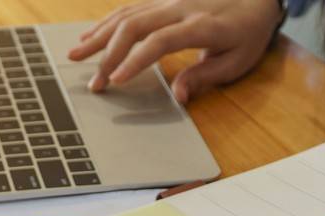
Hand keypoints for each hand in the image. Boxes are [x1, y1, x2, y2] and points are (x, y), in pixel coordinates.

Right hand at [68, 0, 281, 102]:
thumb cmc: (249, 33)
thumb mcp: (237, 61)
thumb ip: (205, 77)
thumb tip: (178, 97)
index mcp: (201, 26)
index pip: (160, 42)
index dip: (135, 60)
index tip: (117, 81)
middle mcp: (180, 8)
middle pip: (135, 25)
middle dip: (109, 54)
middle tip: (94, 82)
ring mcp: (169, 0)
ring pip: (127, 14)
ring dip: (99, 36)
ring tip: (75, 56)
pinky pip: (130, 8)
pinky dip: (108, 23)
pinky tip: (91, 36)